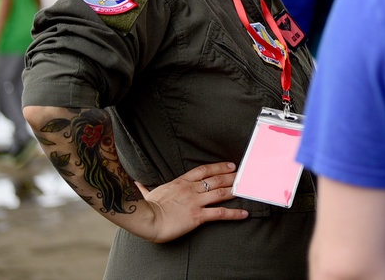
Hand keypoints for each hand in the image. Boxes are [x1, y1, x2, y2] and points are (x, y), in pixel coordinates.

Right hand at [132, 162, 248, 242]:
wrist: (146, 219)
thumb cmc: (146, 208)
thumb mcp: (148, 193)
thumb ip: (146, 188)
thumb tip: (137, 183)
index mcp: (181, 182)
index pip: (204, 170)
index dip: (219, 167)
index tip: (230, 165)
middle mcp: (191, 189)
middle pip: (216, 179)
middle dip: (232, 177)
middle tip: (245, 175)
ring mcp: (196, 201)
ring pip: (221, 193)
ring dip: (235, 190)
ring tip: (246, 189)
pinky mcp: (198, 216)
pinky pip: (220, 213)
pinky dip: (234, 213)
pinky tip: (244, 213)